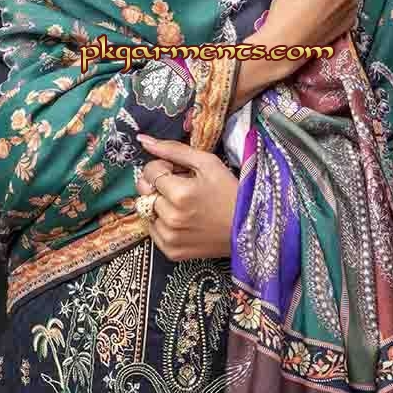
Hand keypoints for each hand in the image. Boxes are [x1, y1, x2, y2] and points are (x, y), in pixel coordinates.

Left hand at [135, 133, 237, 260]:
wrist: (249, 228)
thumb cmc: (230, 192)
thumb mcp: (207, 163)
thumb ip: (173, 150)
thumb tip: (144, 140)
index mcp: (180, 194)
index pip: (150, 172)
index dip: (164, 167)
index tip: (179, 172)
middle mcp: (172, 218)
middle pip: (145, 191)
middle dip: (159, 185)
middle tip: (181, 187)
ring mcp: (170, 237)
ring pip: (147, 211)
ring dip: (160, 204)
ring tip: (184, 204)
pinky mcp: (171, 251)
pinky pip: (153, 231)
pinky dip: (162, 223)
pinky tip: (182, 219)